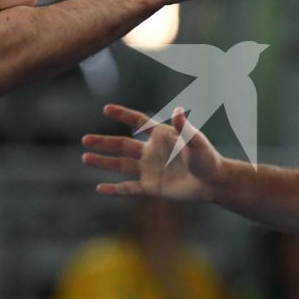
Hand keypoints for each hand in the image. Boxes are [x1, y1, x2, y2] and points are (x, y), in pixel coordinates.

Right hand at [82, 104, 225, 201]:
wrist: (213, 182)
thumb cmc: (208, 159)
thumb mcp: (197, 142)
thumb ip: (185, 128)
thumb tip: (178, 109)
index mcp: (161, 136)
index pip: (138, 122)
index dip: (123, 115)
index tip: (106, 109)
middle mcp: (151, 151)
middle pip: (122, 145)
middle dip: (103, 142)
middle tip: (85, 139)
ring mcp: (149, 169)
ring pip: (121, 165)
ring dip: (103, 162)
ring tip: (85, 157)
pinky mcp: (151, 186)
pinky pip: (128, 188)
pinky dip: (114, 189)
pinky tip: (99, 188)